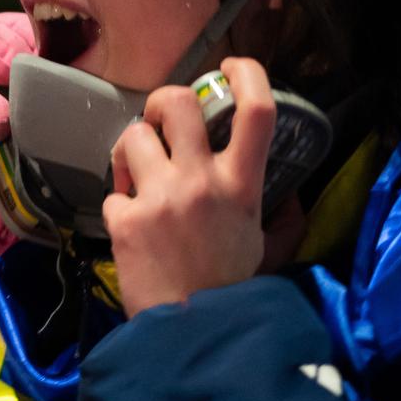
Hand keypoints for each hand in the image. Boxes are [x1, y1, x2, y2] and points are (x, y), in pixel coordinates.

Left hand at [104, 56, 275, 316]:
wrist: (193, 333)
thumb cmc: (230, 289)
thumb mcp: (261, 241)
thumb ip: (269, 208)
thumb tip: (287, 192)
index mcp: (243, 185)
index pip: (257, 110)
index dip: (246, 73)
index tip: (230, 66)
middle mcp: (203, 182)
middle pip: (179, 102)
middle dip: (164, 101)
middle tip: (162, 120)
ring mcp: (162, 198)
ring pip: (133, 135)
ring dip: (131, 150)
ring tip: (137, 175)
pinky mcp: (126, 220)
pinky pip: (114, 191)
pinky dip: (119, 204)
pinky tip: (130, 224)